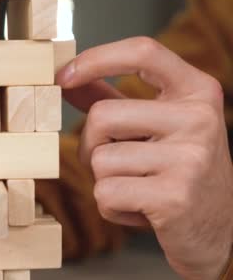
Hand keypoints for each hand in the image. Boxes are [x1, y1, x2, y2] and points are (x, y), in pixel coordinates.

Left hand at [58, 37, 232, 278]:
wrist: (220, 230)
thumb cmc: (178, 171)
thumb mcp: (155, 126)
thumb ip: (112, 100)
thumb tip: (66, 79)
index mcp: (197, 91)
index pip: (143, 51)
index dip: (96, 58)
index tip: (63, 76)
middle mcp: (200, 118)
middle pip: (101, 116)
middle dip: (92, 145)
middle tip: (118, 164)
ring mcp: (191, 158)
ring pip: (99, 160)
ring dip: (105, 180)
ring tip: (139, 187)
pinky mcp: (175, 197)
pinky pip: (105, 193)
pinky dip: (111, 207)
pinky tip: (142, 209)